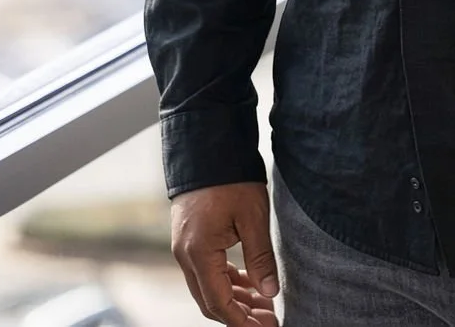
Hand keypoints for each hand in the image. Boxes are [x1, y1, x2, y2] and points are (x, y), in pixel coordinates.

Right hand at [171, 182, 279, 323]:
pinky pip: (206, 270)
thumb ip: (260, 258)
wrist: (207, 146)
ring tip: (264, 305)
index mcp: (199, 253)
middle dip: (239, 315)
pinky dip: (226, 281)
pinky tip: (248, 283)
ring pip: (207, 287)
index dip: (241, 322)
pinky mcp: (189, 238)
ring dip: (234, 299)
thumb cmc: (231, 179)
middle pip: (210, 301)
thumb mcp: (252, 217)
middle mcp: (185, 255)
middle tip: (268, 320)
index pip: (219, 303)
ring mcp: (184, 247)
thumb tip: (270, 293)